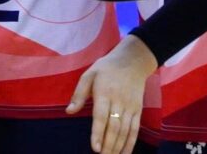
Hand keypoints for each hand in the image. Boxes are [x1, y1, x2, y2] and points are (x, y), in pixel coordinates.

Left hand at [66, 35, 154, 153]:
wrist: (132, 60)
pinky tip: (125, 153)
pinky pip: (135, 129)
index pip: (101, 116)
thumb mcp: (89, 74)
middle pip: (114, 127)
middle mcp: (118, 101)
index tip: (94, 147)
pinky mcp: (138, 109)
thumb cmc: (107, 68)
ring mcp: (130, 106)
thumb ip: (79, 94)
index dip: (98, 133)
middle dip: (108, 145)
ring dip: (118, 146)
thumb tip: (69, 111)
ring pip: (125, 130)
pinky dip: (131, 143)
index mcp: (104, 92)